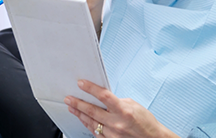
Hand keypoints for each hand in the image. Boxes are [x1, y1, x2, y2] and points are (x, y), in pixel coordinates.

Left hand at [64, 80, 178, 137]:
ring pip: (91, 123)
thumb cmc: (145, 122)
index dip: (91, 89)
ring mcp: (112, 135)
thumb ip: (118, 101)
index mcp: (124, 110)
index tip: (81, 83)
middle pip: (92, 111)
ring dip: (80, 114)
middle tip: (69, 98)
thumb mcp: (133, 105)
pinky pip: (95, 133)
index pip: (103, 96)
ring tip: (72, 108)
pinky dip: (88, 125)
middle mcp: (116, 123)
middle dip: (78, 103)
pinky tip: (83, 120)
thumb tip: (105, 99)